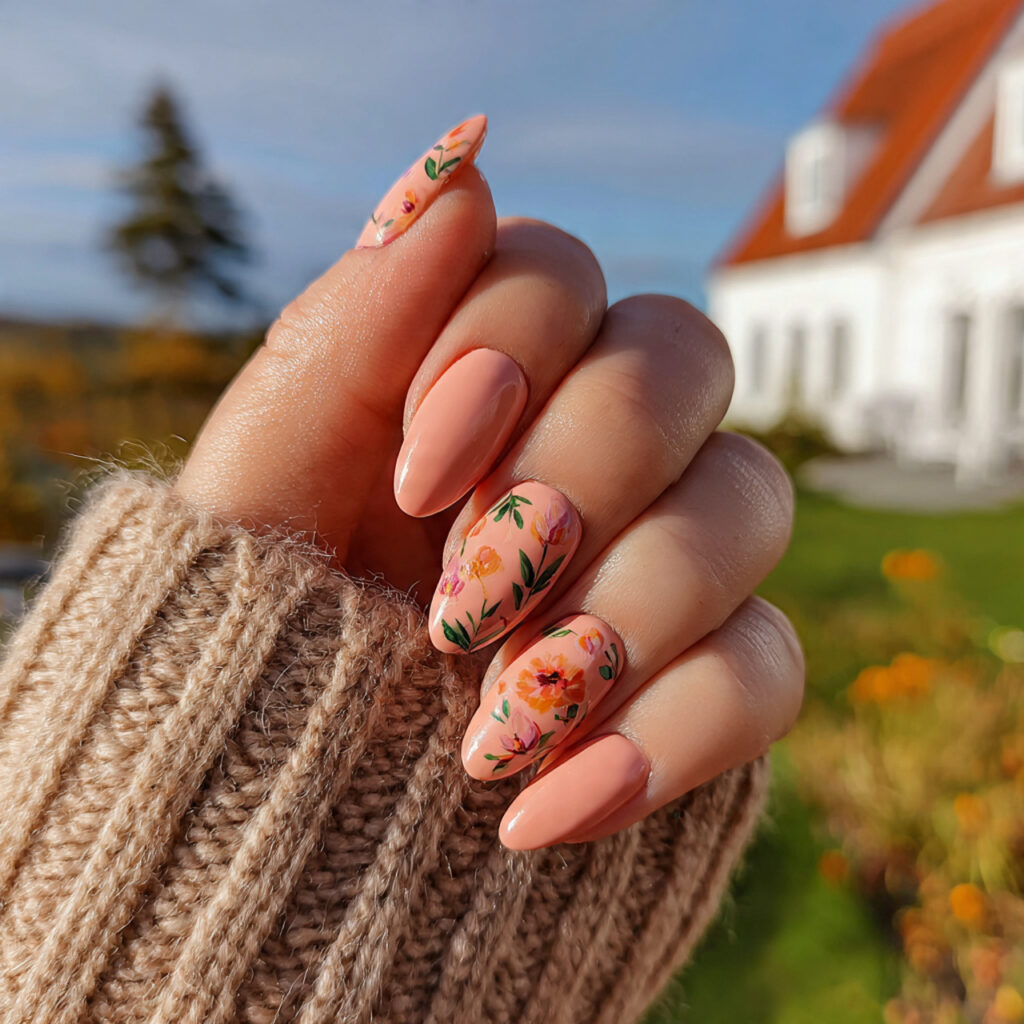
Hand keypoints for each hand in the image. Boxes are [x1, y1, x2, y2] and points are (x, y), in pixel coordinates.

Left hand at [175, 116, 803, 849]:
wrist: (277, 797)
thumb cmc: (256, 618)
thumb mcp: (265, 479)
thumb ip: (350, 326)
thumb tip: (459, 163)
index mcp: (487, 373)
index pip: (561, 270)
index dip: (510, 345)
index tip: (416, 473)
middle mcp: (594, 440)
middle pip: (682, 361)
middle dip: (577, 478)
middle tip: (460, 606)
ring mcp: (663, 552)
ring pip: (748, 504)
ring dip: (625, 612)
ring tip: (492, 728)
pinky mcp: (705, 673)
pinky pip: (769, 671)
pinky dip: (671, 737)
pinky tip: (549, 810)